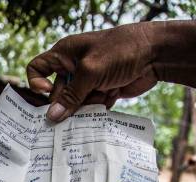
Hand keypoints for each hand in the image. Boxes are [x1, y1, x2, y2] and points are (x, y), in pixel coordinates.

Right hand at [27, 22, 157, 121]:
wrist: (157, 53)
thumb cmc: (121, 50)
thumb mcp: (91, 72)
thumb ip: (71, 96)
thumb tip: (52, 117)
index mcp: (64, 54)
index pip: (37, 68)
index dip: (37, 83)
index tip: (49, 93)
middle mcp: (73, 67)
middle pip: (57, 93)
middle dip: (65, 103)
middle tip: (73, 111)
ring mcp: (88, 80)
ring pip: (74, 103)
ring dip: (84, 107)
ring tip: (100, 99)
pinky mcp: (101, 91)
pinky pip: (90, 107)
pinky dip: (97, 110)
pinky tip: (108, 101)